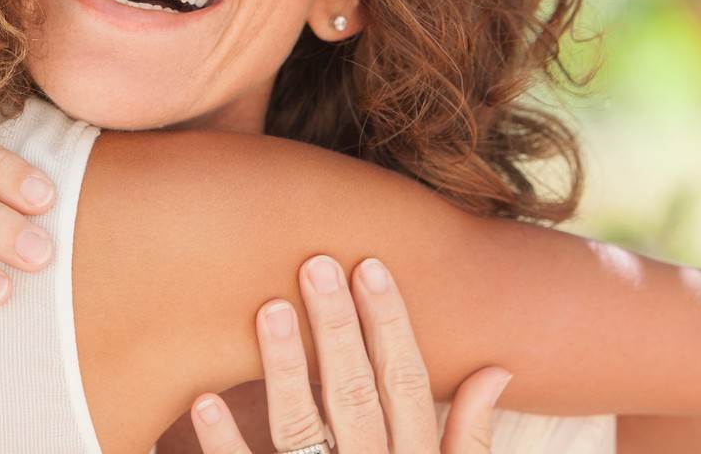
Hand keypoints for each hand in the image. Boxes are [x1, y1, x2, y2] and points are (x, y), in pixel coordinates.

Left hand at [189, 253, 511, 453]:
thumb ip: (470, 439)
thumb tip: (496, 371)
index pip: (407, 384)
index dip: (390, 324)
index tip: (369, 266)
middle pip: (355, 395)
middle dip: (336, 328)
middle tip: (315, 265)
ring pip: (302, 430)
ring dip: (284, 369)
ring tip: (268, 309)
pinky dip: (225, 445)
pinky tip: (204, 401)